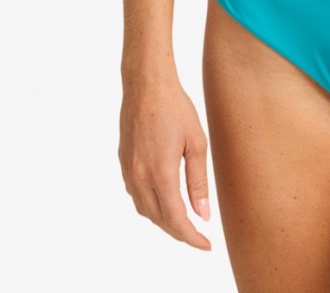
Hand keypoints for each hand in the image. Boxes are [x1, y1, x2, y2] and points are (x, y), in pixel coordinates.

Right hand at [119, 72, 212, 249]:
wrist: (146, 84)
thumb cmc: (176, 108)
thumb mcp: (197, 143)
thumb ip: (198, 181)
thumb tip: (202, 214)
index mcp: (161, 172)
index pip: (176, 220)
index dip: (191, 237)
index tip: (206, 245)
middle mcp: (140, 176)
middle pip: (159, 219)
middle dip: (179, 232)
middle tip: (199, 235)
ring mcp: (128, 171)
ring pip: (145, 210)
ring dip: (164, 220)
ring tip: (184, 220)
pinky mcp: (124, 162)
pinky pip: (136, 195)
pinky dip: (151, 205)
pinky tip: (164, 199)